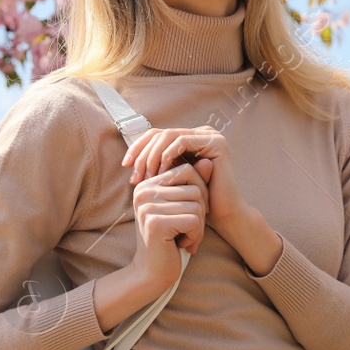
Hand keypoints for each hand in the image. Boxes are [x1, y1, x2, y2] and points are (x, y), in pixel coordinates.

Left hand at [122, 125, 248, 232]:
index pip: (156, 135)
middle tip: (134, 175)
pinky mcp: (216, 142)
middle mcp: (200, 133)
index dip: (138, 147)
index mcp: (189, 139)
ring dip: (153, 155)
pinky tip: (161, 172)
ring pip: (169, 135)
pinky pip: (183, 140)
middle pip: (160, 133)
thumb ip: (156, 166)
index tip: (125, 166)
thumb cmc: (195, 203)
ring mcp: (210, 135)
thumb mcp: (169, 179)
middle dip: (143, 153)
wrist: (223, 216)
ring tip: (147, 176)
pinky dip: (168, 154)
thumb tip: (128, 158)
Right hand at [128, 160, 209, 297]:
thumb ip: (193, 184)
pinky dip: (196, 235)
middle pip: (194, 187)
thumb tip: (207, 160)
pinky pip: (193, 220)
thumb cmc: (169, 238)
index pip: (186, 170)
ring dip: (199, 225)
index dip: (199, 190)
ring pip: (196, 204)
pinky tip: (183, 244)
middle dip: (200, 210)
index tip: (193, 212)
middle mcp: (144, 191)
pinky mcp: (155, 223)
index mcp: (147, 184)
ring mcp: (148, 206)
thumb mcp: (181, 208)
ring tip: (186, 237)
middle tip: (190, 228)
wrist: (152, 272)